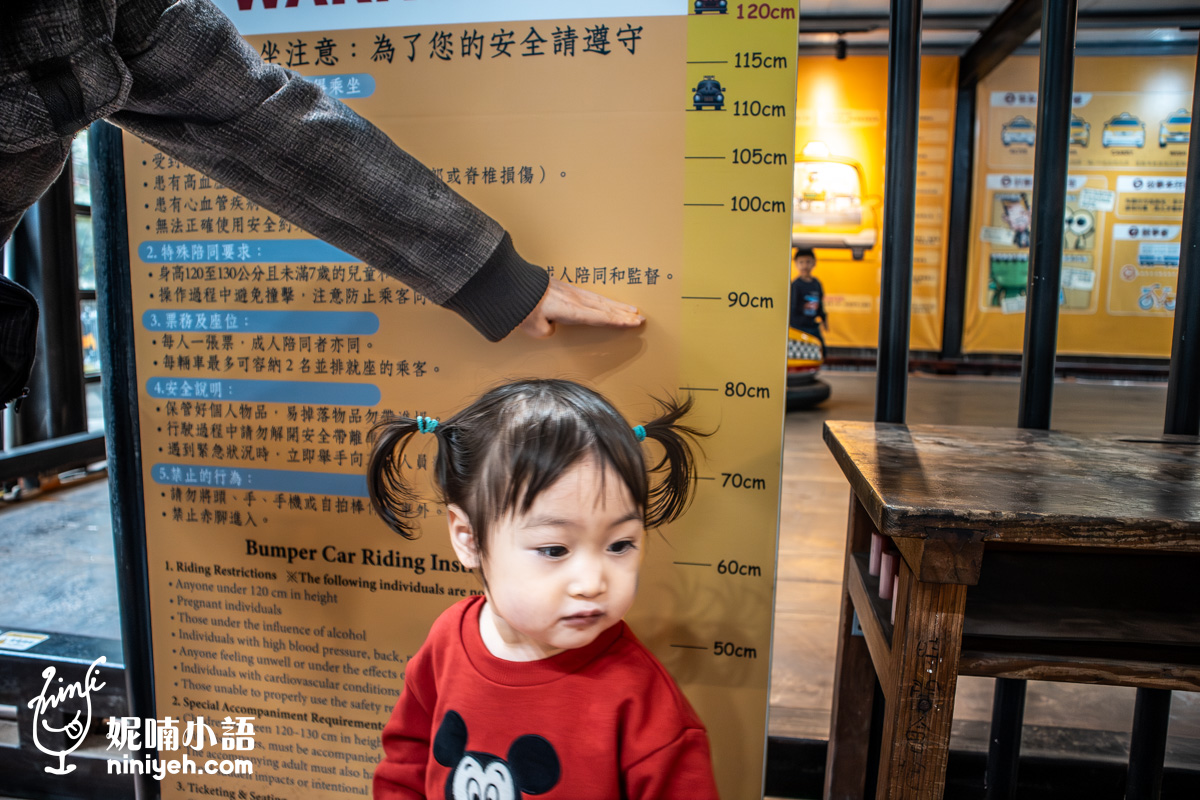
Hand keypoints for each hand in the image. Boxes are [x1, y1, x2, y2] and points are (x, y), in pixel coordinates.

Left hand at [518, 278, 644, 338]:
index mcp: (570, 310)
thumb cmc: (520, 306)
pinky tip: (607, 302)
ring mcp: (570, 291)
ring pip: (599, 300)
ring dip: (616, 305)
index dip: (617, 321)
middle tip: (640, 317)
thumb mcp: (533, 328)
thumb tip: (552, 327)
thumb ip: (547, 332)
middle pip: (604, 307)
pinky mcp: (564, 287)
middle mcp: (573, 299)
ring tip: (631, 309)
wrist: (509, 283)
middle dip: (623, 313)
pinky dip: (603, 300)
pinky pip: (590, 295)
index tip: (633, 323)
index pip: (598, 317)